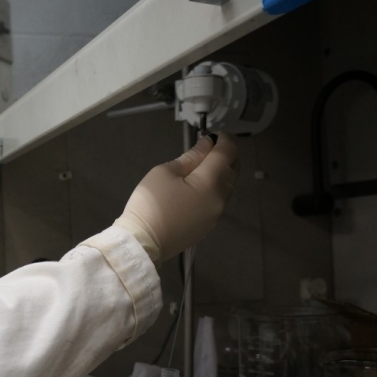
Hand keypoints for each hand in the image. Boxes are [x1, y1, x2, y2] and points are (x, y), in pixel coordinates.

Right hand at [115, 134, 237, 263]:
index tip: (213, 134)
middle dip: (226, 155)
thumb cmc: (150, 204)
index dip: (224, 139)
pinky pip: (220, 198)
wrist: (143, 243)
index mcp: (210, 182)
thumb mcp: (165, 172)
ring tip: (202, 165)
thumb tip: (207, 145)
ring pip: (229, 185)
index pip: (227, 153)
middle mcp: (221, 198)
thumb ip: (190, 157)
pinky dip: (216, 186)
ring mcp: (217, 213)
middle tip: (208, 148)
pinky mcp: (210, 224)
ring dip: (222, 171)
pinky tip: (200, 185)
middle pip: (233, 169)